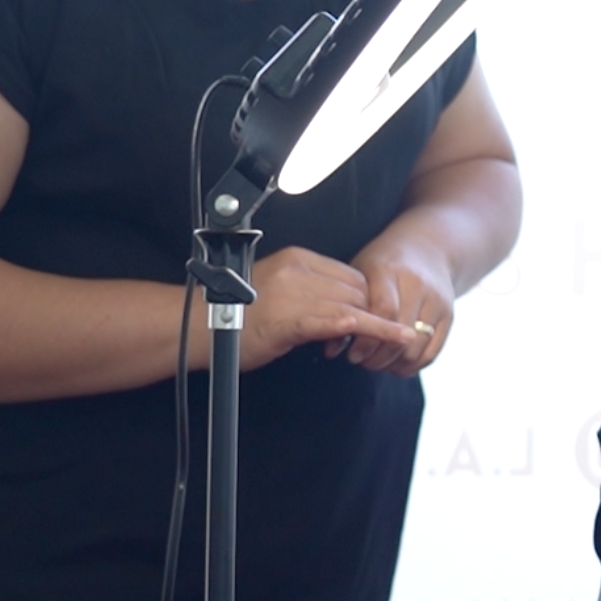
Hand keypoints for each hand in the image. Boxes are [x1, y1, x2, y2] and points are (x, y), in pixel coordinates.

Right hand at [241, 246, 421, 369]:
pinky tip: (383, 335)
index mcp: (297, 259)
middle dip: (375, 312)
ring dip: (379, 326)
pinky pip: (337, 322)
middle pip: (357, 289)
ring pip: (353, 305)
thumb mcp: (277, 288)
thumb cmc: (235, 313)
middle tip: (388, 336)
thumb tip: (339, 305)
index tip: (375, 314)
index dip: (368, 297)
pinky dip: (365, 329)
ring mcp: (295, 294)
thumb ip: (309, 289)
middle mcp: (299, 271)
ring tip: (400, 340)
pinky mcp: (290, 320)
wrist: (200, 327)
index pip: (351, 274)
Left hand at [342, 227, 457, 376]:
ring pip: (416, 349)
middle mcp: (419, 285)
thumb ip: (345, 309)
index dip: (367, 339)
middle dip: (377, 358)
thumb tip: (329, 350)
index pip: (384, 312)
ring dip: (394, 364)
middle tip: (361, 362)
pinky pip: (432, 352)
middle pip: (401, 335)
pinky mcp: (449, 315)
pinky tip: (396, 366)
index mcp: (390, 270)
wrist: (427, 249)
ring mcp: (437, 301)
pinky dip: (412, 366)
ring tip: (377, 363)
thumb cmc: (383, 264)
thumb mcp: (360, 275)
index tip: (352, 354)